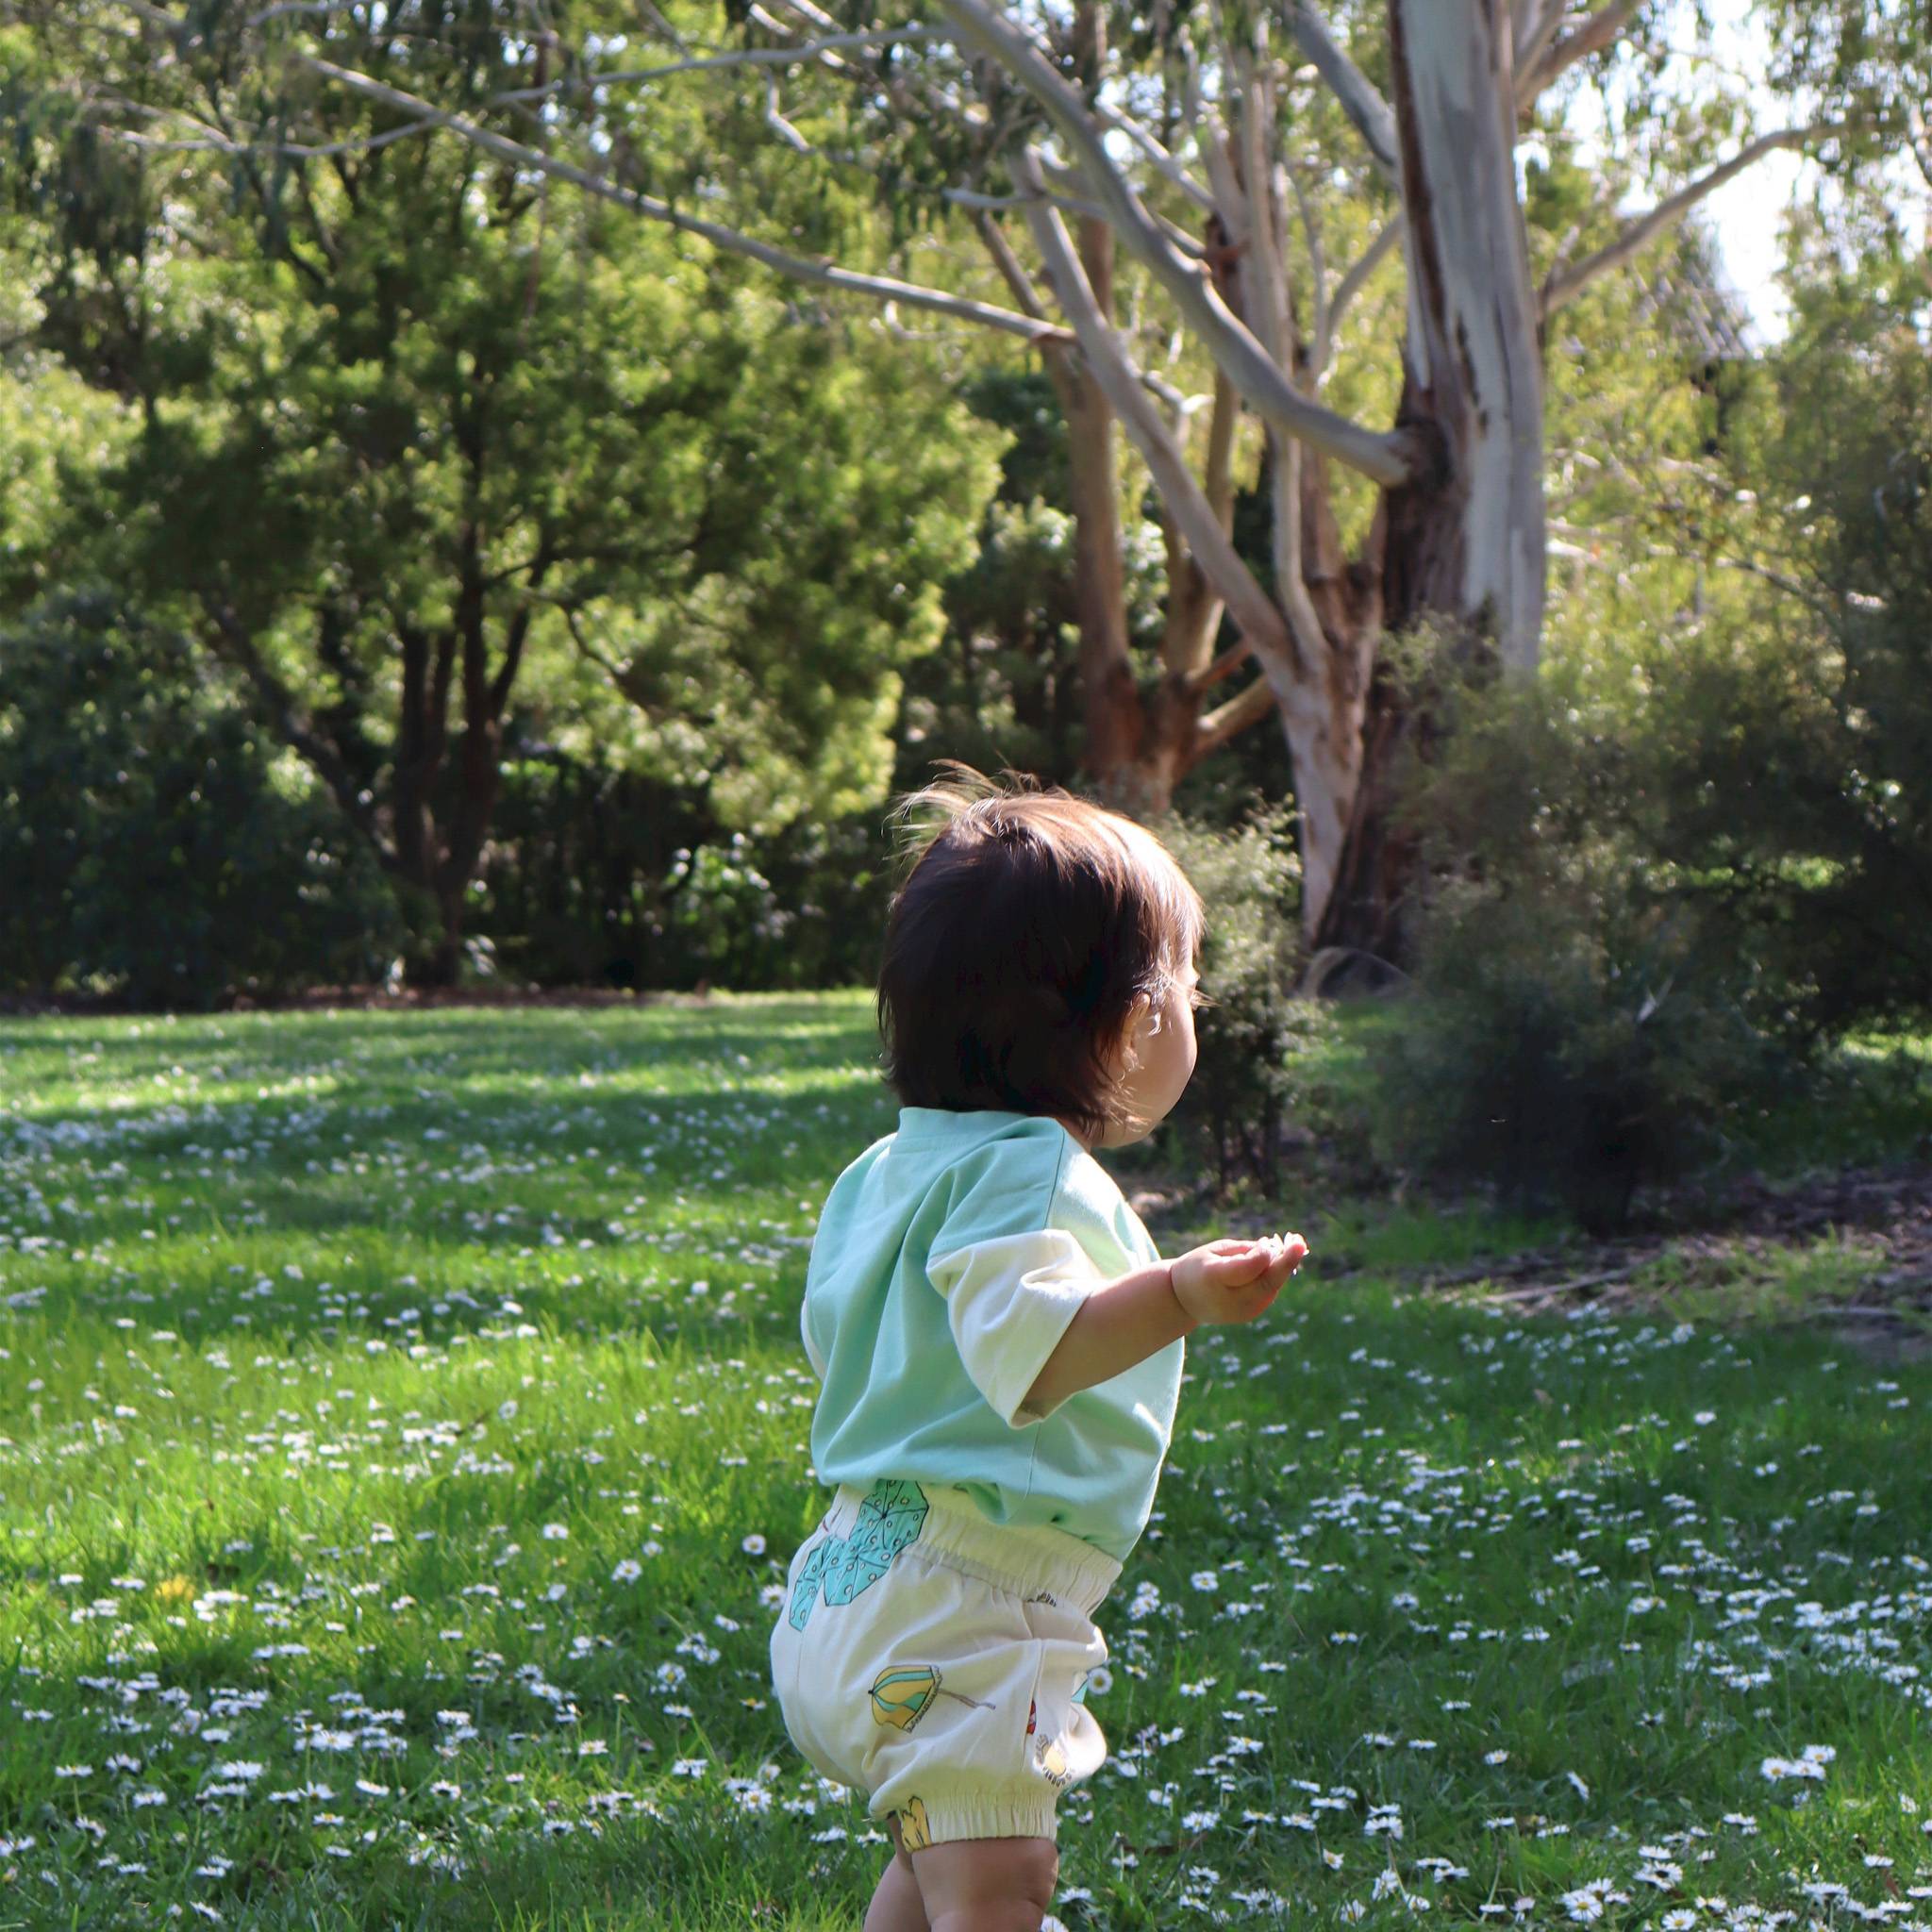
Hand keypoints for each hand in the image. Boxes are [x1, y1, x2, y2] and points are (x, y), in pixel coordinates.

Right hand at [1168, 1232, 1307, 1329]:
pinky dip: (1274, 1276)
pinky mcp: (1250, 1315)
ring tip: (1294, 1244)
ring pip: (1271, 1286)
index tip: (1267, 1241)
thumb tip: (1276, 1251)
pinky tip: (1277, 1262)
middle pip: (1266, 1282)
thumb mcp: (1216, 1250)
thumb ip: (1245, 1251)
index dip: (1261, 1254)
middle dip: (1286, 1262)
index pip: (1246, 1269)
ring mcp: (1241, 1311)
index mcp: (1213, 1278)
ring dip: (1283, 1266)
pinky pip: (1269, 1291)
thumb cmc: (1200, 1266)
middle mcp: (1229, 1299)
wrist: (1184, 1301)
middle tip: (1301, 1243)